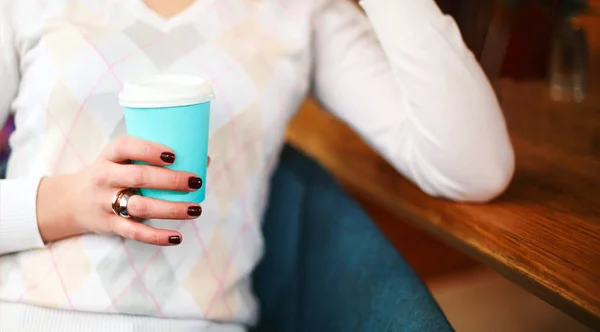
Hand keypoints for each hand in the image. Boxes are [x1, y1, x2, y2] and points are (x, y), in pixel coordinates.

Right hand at [37, 136, 207, 245]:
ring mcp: (106, 203)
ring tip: (196, 209)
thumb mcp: (121, 159)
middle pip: (139, 177)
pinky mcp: (110, 225)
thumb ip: (153, 157)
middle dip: (171, 180)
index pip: (126, 147)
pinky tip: (177, 236)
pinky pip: (135, 232)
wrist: (72, 201)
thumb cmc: (111, 173)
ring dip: (171, 209)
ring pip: (141, 207)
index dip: (149, 150)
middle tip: (195, 181)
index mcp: (109, 155)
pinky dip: (157, 237)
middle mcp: (105, 177)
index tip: (174, 155)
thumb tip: (203, 159)